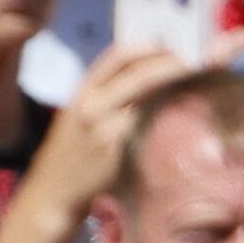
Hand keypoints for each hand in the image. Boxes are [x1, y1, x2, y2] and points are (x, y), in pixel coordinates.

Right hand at [40, 46, 204, 212]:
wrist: (52, 194)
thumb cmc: (70, 155)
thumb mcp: (77, 115)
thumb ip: (105, 94)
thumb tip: (147, 73)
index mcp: (82, 92)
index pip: (119, 55)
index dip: (150, 48)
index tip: (170, 49)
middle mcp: (91, 105)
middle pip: (140, 72)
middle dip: (171, 66)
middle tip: (191, 68)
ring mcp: (104, 129)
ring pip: (150, 98)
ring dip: (174, 91)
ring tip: (190, 90)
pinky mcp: (117, 152)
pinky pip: (149, 126)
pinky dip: (166, 118)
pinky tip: (178, 119)